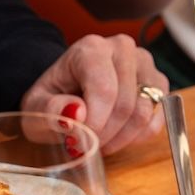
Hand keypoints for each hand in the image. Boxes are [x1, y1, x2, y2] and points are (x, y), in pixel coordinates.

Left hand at [21, 34, 168, 155]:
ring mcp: (145, 65)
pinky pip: (156, 120)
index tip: (78, 142)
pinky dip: (136, 137)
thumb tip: (78, 113)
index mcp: (91, 48)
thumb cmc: (52, 97)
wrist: (66, 91)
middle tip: (86, 145)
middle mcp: (122, 49)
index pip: (105, 90)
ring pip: (144, 114)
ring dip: (121, 139)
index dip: (95, 123)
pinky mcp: (158, 84)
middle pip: (126, 104)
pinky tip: (117, 136)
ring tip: (99, 141)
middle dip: (105, 135)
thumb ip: (51, 108)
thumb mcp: (37, 106)